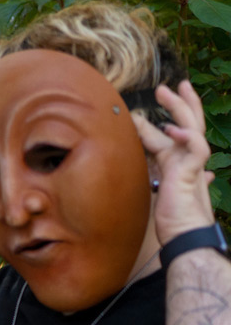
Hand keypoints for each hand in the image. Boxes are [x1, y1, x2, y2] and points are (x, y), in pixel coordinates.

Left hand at [132, 81, 217, 243]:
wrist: (184, 237)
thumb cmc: (168, 220)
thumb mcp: (150, 190)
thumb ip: (144, 175)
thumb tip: (127, 162)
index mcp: (177, 165)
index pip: (169, 137)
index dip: (157, 122)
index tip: (143, 109)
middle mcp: (186, 162)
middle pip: (188, 125)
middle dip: (180, 104)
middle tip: (167, 86)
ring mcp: (192, 166)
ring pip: (193, 128)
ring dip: (181, 108)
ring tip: (168, 92)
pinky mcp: (192, 174)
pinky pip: (196, 149)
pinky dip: (186, 136)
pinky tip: (172, 129)